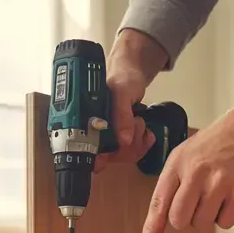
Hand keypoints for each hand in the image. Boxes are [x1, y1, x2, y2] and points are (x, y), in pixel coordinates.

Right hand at [95, 29, 168, 172]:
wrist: (132, 74)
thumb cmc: (121, 79)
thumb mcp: (122, 92)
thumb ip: (121, 114)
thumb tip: (123, 141)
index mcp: (88, 124)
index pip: (90, 155)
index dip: (104, 157)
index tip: (118, 149)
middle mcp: (97, 135)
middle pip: (112, 158)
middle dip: (128, 144)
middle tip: (134, 122)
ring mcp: (111, 139)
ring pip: (125, 157)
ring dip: (138, 141)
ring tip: (138, 121)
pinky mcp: (124, 140)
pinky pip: (135, 153)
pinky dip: (144, 143)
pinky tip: (145, 132)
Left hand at [139, 80, 233, 232]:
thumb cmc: (217, 144)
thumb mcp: (185, 155)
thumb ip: (174, 186)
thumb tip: (165, 221)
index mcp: (178, 164)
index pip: (158, 205)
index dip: (151, 232)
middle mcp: (196, 174)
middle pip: (180, 221)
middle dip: (187, 218)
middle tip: (200, 200)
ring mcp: (220, 184)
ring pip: (203, 223)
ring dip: (210, 214)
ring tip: (219, 190)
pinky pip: (225, 222)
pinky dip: (228, 214)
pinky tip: (233, 193)